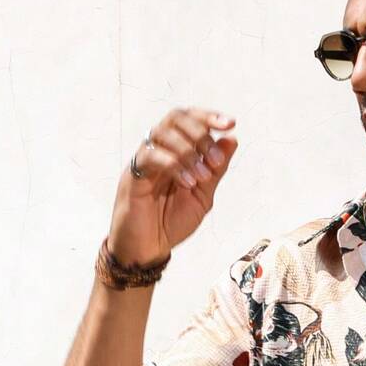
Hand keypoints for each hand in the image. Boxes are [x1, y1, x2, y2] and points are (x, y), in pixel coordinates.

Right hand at [107, 106, 238, 265]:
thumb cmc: (171, 223)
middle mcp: (159, 149)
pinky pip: (152, 155)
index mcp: (177, 151)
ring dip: (189, 152)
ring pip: (164, 133)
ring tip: (202, 177)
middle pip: (176, 117)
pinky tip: (187, 183)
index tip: (231, 124)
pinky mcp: (133, 174)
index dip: (210, 117)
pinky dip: (174, 165)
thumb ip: (216, 169)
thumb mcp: (203, 196)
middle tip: (215, 159)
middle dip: (201, 134)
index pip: (190, 120)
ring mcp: (145, 159)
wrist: (149, 248)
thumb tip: (232, 139)